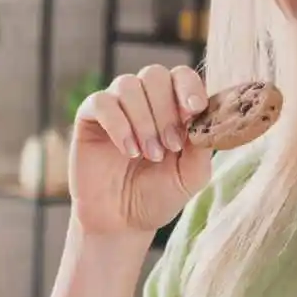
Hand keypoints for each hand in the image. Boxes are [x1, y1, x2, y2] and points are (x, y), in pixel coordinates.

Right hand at [70, 65, 213, 236]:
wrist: (122, 222)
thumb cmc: (158, 196)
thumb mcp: (191, 176)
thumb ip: (202, 145)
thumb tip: (206, 115)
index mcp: (173, 106)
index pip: (182, 75)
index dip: (189, 87)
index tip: (194, 110)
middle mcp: (144, 99)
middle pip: (155, 74)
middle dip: (165, 110)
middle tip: (170, 146)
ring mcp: (117, 106)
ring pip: (128, 85)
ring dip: (143, 120)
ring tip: (148, 154)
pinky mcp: (90, 117)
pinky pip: (102, 102)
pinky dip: (118, 124)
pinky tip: (128, 150)